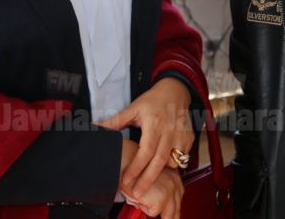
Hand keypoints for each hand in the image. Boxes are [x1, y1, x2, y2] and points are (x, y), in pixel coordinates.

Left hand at [97, 77, 192, 196]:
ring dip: (162, 172)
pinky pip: (181, 158)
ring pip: (172, 161)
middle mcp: (169, 132)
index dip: (136, 167)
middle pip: (159, 161)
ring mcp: (181, 136)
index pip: (145, 151)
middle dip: (148, 179)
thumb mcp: (133, 109)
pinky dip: (172, 164)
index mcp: (154, 124)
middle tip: (138, 193)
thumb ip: (115, 121)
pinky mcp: (188, 139)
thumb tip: (95, 127)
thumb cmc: (153, 101)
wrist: (175, 91)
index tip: (127, 179)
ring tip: (149, 181)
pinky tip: (163, 166)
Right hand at [121, 167, 183, 217]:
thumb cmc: (134, 168)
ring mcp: (169, 191)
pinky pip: (153, 212)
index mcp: (174, 175)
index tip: (172, 214)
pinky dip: (144, 208)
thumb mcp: (152, 176)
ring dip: (159, 213)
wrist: (125, 162)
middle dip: (172, 216)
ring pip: (169, 214)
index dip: (174, 207)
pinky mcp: (161, 199)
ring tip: (147, 207)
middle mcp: (174, 182)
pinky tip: (139, 198)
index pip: (179, 196)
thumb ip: (160, 187)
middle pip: (177, 207)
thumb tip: (159, 205)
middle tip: (166, 218)